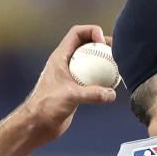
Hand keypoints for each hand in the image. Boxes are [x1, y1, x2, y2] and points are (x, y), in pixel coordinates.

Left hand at [19, 24, 117, 143]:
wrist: (39, 124)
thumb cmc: (47, 107)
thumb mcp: (71, 97)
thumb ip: (92, 94)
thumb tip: (112, 94)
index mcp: (60, 57)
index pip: (77, 33)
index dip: (92, 31)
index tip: (103, 42)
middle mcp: (66, 63)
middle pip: (87, 45)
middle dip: (102, 44)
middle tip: (116, 51)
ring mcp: (71, 76)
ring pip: (91, 62)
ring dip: (104, 62)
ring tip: (118, 67)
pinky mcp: (76, 89)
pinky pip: (93, 79)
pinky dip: (103, 79)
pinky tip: (112, 87)